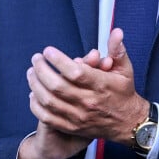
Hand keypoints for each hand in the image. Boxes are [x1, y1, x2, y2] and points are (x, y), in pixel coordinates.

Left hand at [19, 29, 147, 158]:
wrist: (127, 122)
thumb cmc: (123, 92)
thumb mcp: (124, 69)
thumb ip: (117, 50)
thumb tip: (116, 31)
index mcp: (101, 85)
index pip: (75, 72)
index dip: (58, 60)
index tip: (48, 51)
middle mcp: (89, 101)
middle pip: (58, 86)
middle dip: (42, 70)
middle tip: (36, 59)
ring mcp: (78, 116)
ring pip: (49, 101)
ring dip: (36, 85)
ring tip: (32, 72)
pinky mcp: (72, 127)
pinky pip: (47, 117)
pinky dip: (36, 106)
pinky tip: (33, 94)